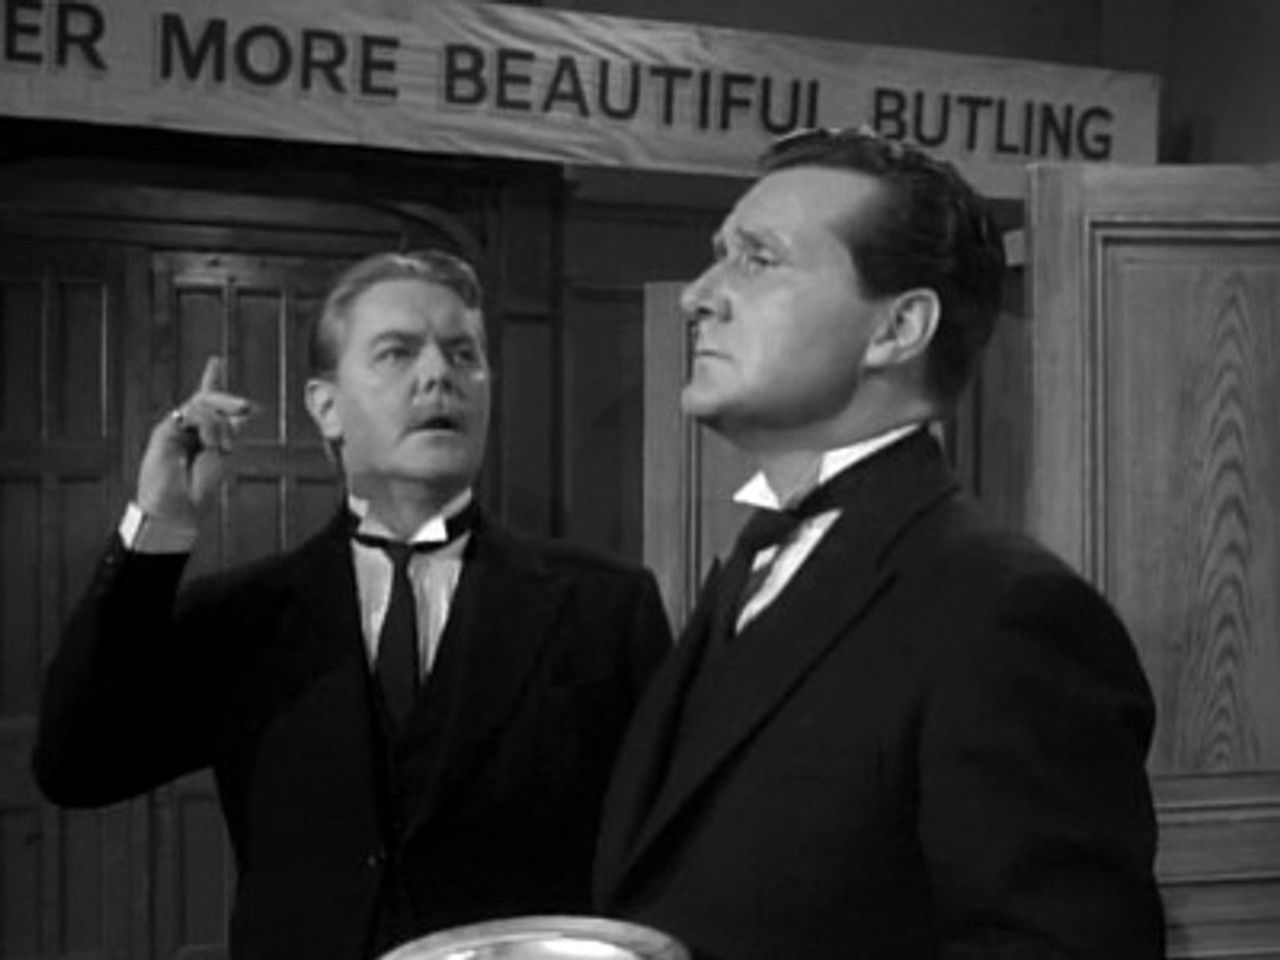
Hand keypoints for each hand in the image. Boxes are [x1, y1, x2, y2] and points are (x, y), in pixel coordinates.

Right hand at [136, 357, 255, 526]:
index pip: (206, 400)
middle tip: (249, 408)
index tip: (216, 360)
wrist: (177, 509)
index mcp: (203, 433)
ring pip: (203, 404)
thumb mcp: (222, 457)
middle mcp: (188, 428)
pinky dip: (208, 425)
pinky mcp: (165, 431)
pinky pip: (192, 414)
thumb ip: (230, 432)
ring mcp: (176, 428)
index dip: (212, 379)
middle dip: (230, 400)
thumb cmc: (200, 490)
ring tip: (223, 448)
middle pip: (208, 399)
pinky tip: (210, 444)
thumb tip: (250, 411)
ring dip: (220, 423)